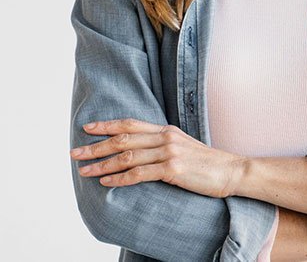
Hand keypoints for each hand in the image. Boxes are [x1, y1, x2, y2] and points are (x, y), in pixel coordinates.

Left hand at [69, 119, 245, 197]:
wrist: (230, 170)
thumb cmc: (206, 163)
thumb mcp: (183, 146)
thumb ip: (162, 144)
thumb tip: (139, 150)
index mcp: (166, 130)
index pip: (130, 124)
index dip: (107, 125)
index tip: (87, 128)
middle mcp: (165, 137)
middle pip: (123, 139)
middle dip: (96, 146)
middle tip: (75, 153)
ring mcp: (169, 152)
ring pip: (127, 157)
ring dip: (102, 164)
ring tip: (84, 170)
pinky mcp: (173, 170)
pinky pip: (139, 174)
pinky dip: (120, 178)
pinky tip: (106, 181)